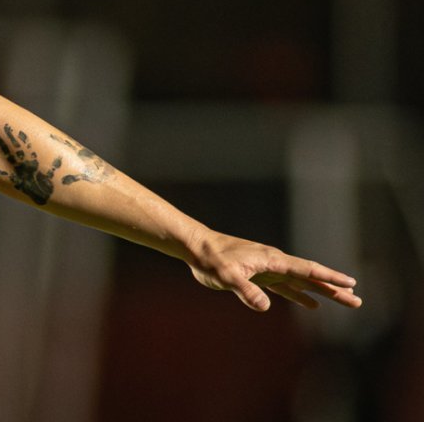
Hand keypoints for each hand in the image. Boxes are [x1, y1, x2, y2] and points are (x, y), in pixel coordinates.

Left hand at [187, 232, 360, 311]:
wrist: (197, 247)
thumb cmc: (211, 258)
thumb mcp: (226, 276)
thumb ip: (246, 290)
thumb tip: (265, 307)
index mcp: (272, 260)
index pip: (307, 269)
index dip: (329, 277)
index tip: (350, 283)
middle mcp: (275, 263)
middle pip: (311, 277)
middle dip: (334, 289)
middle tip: (357, 300)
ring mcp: (268, 269)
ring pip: (301, 283)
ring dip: (322, 292)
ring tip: (344, 301)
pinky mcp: (259, 276)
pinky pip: (285, 287)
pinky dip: (299, 295)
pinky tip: (311, 304)